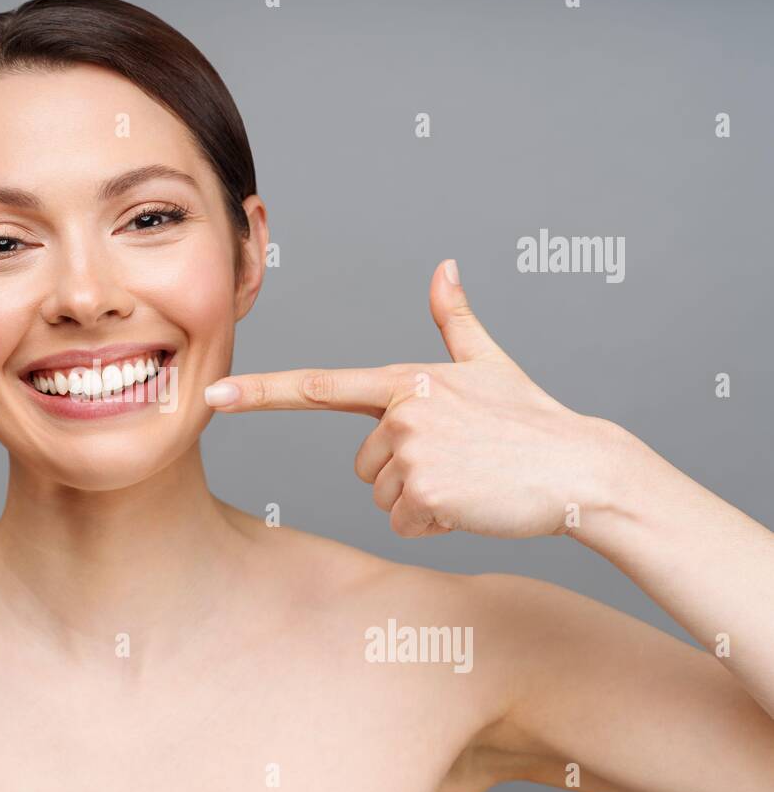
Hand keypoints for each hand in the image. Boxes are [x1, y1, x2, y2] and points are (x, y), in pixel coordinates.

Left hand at [203, 259, 633, 538]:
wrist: (578, 468)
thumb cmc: (530, 419)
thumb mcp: (489, 363)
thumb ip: (456, 319)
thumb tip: (445, 267)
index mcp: (405, 381)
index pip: (318, 386)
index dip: (261, 392)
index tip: (214, 395)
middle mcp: (401, 411)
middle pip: (361, 465)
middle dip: (402, 474)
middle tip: (456, 461)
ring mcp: (412, 452)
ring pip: (381, 496)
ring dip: (419, 499)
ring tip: (467, 479)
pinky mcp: (426, 491)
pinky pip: (403, 523)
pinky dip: (434, 523)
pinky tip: (471, 503)